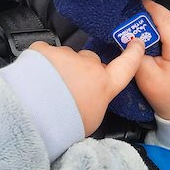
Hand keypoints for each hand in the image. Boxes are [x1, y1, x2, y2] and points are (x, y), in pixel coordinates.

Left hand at [29, 40, 145, 135]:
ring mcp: (66, 56)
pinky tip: (35, 77)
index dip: (133, 54)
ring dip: (60, 67)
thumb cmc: (61, 125)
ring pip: (66, 56)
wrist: (33, 116)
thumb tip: (92, 100)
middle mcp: (88, 67)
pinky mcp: (45, 51)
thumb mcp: (90, 122)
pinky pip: (45, 52)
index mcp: (103, 85)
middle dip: (83, 68)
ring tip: (47, 87)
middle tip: (70, 86)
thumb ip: (96, 103)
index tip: (136, 44)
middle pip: (91, 60)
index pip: (126, 65)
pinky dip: (40, 63)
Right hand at [135, 0, 169, 120]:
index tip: (135, 4)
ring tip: (145, 34)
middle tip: (134, 22)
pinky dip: (169, 34)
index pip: (167, 20)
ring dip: (161, 26)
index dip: (150, 9)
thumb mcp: (147, 79)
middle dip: (153, 18)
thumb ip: (137, 56)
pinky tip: (159, 43)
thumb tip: (128, 37)